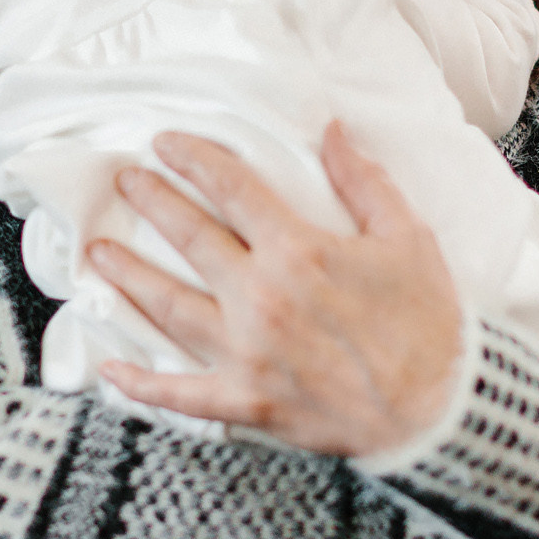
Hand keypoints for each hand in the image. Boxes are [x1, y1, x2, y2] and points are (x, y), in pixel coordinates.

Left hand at [87, 124, 462, 457]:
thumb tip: (330, 130)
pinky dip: (140, 384)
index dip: (193, 159)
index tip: (165, 144)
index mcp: (298, 251)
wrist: (442, 409)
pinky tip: (109, 367)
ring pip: (167, 306)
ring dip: (126, 276)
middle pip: (188, 238)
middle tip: (123, 182)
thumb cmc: (430, 322)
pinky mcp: (246, 401)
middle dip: (150, 202)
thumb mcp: (407, 237)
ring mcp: (247, 353)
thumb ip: (363, 180)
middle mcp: (261, 298)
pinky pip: (179, 393)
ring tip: (97, 253)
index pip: (230, 189)